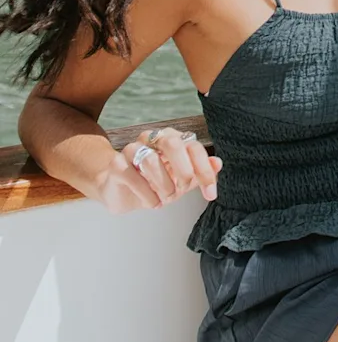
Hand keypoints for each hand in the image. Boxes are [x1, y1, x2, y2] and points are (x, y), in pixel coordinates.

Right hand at [98, 127, 221, 213]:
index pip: (194, 147)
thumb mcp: (184, 180)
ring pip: (150, 160)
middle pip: (173, 143)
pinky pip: (132, 176)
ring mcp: (132, 149)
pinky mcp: (116, 164)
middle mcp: (153, 139)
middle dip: (184, 170)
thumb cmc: (156, 183)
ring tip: (166, 197)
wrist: (123, 192)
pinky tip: (153, 203)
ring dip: (163, 184)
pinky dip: (147, 194)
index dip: (205, 171)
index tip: (210, 194)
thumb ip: (201, 171)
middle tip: (183, 189)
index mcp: (173, 139)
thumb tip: (217, 163)